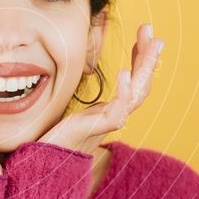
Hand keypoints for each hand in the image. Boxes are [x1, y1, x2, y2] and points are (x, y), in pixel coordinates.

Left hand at [37, 24, 164, 153]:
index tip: (143, 35)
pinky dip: (124, 93)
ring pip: (136, 96)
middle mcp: (113, 116)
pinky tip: (125, 73)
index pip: (133, 81)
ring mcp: (106, 124)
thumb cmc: (57, 138)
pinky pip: (117, 113)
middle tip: (155, 34)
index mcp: (109, 109)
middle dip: (149, 58)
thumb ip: (84, 97)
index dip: (140, 58)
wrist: (44, 164)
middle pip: (141, 86)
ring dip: (145, 69)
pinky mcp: (95, 131)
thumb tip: (86, 77)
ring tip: (150, 45)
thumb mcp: (74, 109)